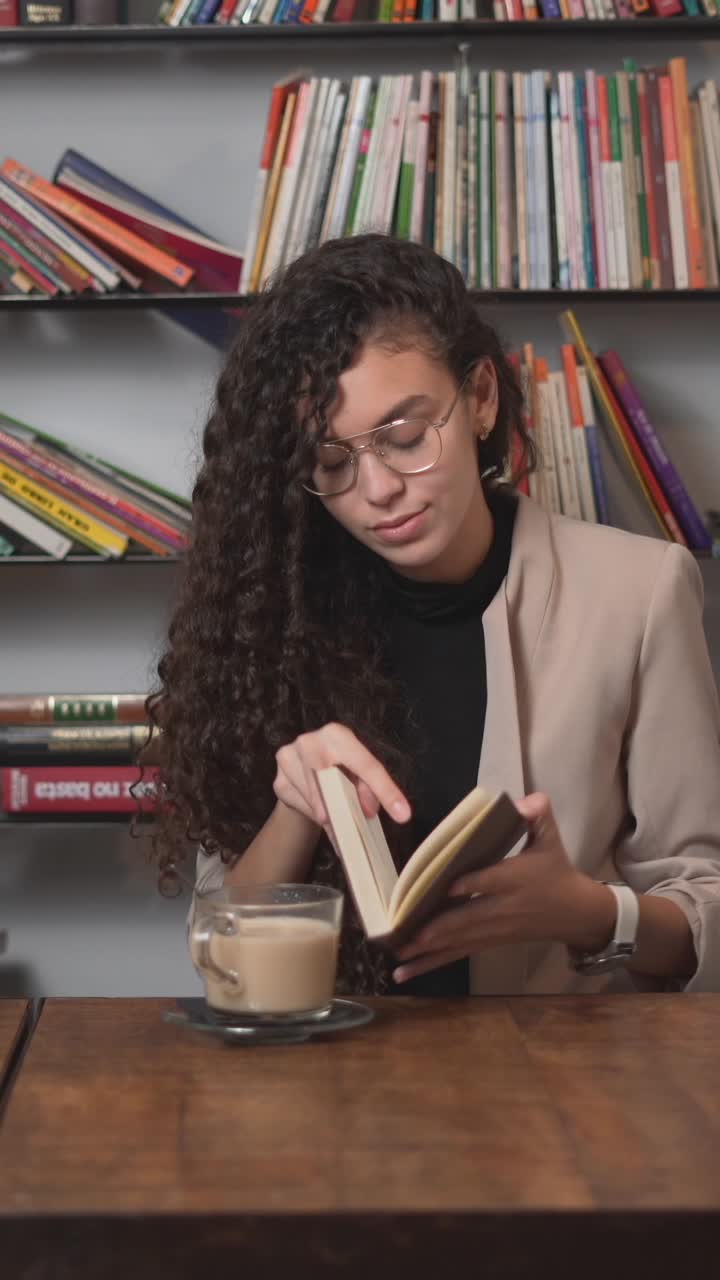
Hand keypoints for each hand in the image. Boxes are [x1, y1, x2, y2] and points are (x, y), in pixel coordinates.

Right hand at [273, 722, 411, 832]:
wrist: (303, 776)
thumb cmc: (337, 773)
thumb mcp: (358, 776)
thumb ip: (368, 789)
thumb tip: (368, 810)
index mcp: (337, 734)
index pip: (365, 763)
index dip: (386, 790)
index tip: (403, 814)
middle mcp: (310, 741)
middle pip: (328, 774)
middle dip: (342, 800)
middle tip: (356, 823)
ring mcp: (289, 759)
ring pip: (313, 794)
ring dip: (331, 814)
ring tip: (345, 831)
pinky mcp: (278, 782)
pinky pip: (301, 806)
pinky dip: (316, 818)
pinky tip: (325, 822)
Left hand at [392, 792, 614, 982]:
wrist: (576, 912)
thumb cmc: (556, 870)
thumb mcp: (551, 837)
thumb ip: (538, 813)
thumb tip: (523, 800)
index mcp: (515, 878)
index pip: (491, 881)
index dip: (471, 884)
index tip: (446, 887)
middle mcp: (502, 907)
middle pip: (466, 919)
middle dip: (435, 930)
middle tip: (405, 936)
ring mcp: (495, 929)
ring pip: (458, 941)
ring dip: (427, 952)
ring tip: (398, 958)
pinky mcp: (490, 942)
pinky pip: (459, 952)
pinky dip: (432, 963)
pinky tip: (407, 972)